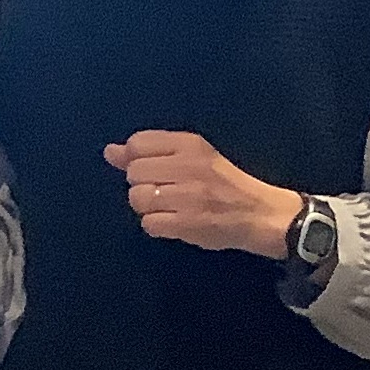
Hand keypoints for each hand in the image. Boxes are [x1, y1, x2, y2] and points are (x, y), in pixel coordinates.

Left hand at [104, 132, 301, 257]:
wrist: (259, 213)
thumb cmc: (224, 183)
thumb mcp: (193, 156)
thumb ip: (150, 152)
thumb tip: (109, 152)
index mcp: (190, 144)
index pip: (138, 144)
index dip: (135, 160)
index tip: (151, 171)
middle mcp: (188, 166)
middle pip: (134, 173)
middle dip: (142, 185)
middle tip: (165, 192)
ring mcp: (187, 196)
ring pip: (137, 199)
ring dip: (147, 207)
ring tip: (168, 208)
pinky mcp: (187, 223)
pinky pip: (148, 224)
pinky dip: (156, 226)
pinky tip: (173, 222)